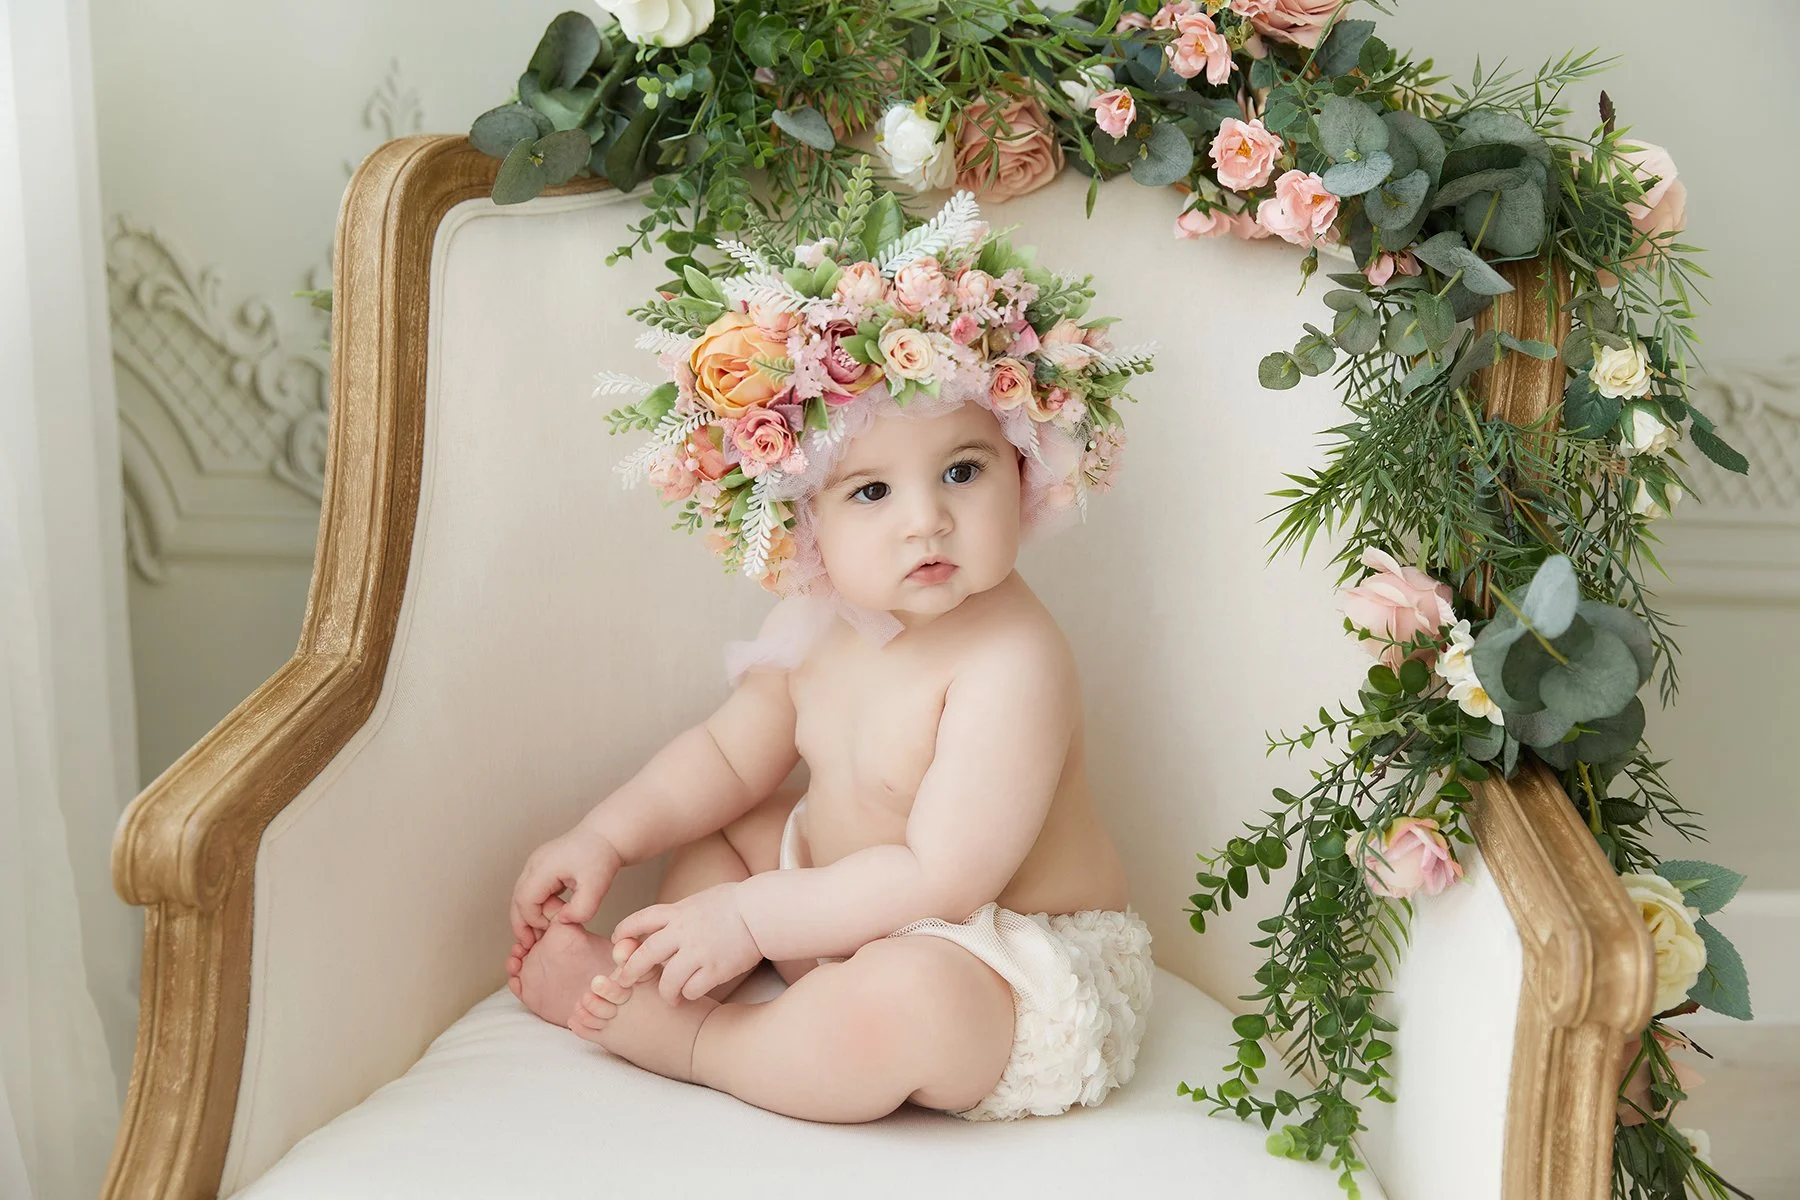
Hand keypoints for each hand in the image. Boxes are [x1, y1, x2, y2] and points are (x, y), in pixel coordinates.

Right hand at [509, 826, 623, 948]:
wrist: (605, 837)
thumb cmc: (601, 857)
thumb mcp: (597, 886)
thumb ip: (582, 909)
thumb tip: (562, 922)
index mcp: (543, 867)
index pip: (525, 900)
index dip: (533, 920)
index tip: (549, 930)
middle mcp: (533, 864)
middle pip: (516, 899)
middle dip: (522, 923)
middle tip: (529, 944)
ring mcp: (535, 865)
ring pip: (521, 896)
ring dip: (527, 916)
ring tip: (538, 934)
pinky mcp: (540, 868)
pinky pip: (530, 891)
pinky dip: (534, 907)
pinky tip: (546, 919)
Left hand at [611, 882, 762, 1005]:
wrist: (762, 911)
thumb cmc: (735, 903)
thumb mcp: (700, 899)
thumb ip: (680, 914)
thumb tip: (664, 924)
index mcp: (678, 912)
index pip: (640, 920)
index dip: (624, 932)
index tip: (618, 942)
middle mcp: (683, 932)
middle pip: (645, 954)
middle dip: (630, 970)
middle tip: (625, 981)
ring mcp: (698, 952)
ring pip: (667, 980)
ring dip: (664, 992)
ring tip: (669, 997)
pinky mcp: (715, 969)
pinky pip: (691, 990)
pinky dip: (688, 994)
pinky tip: (691, 994)